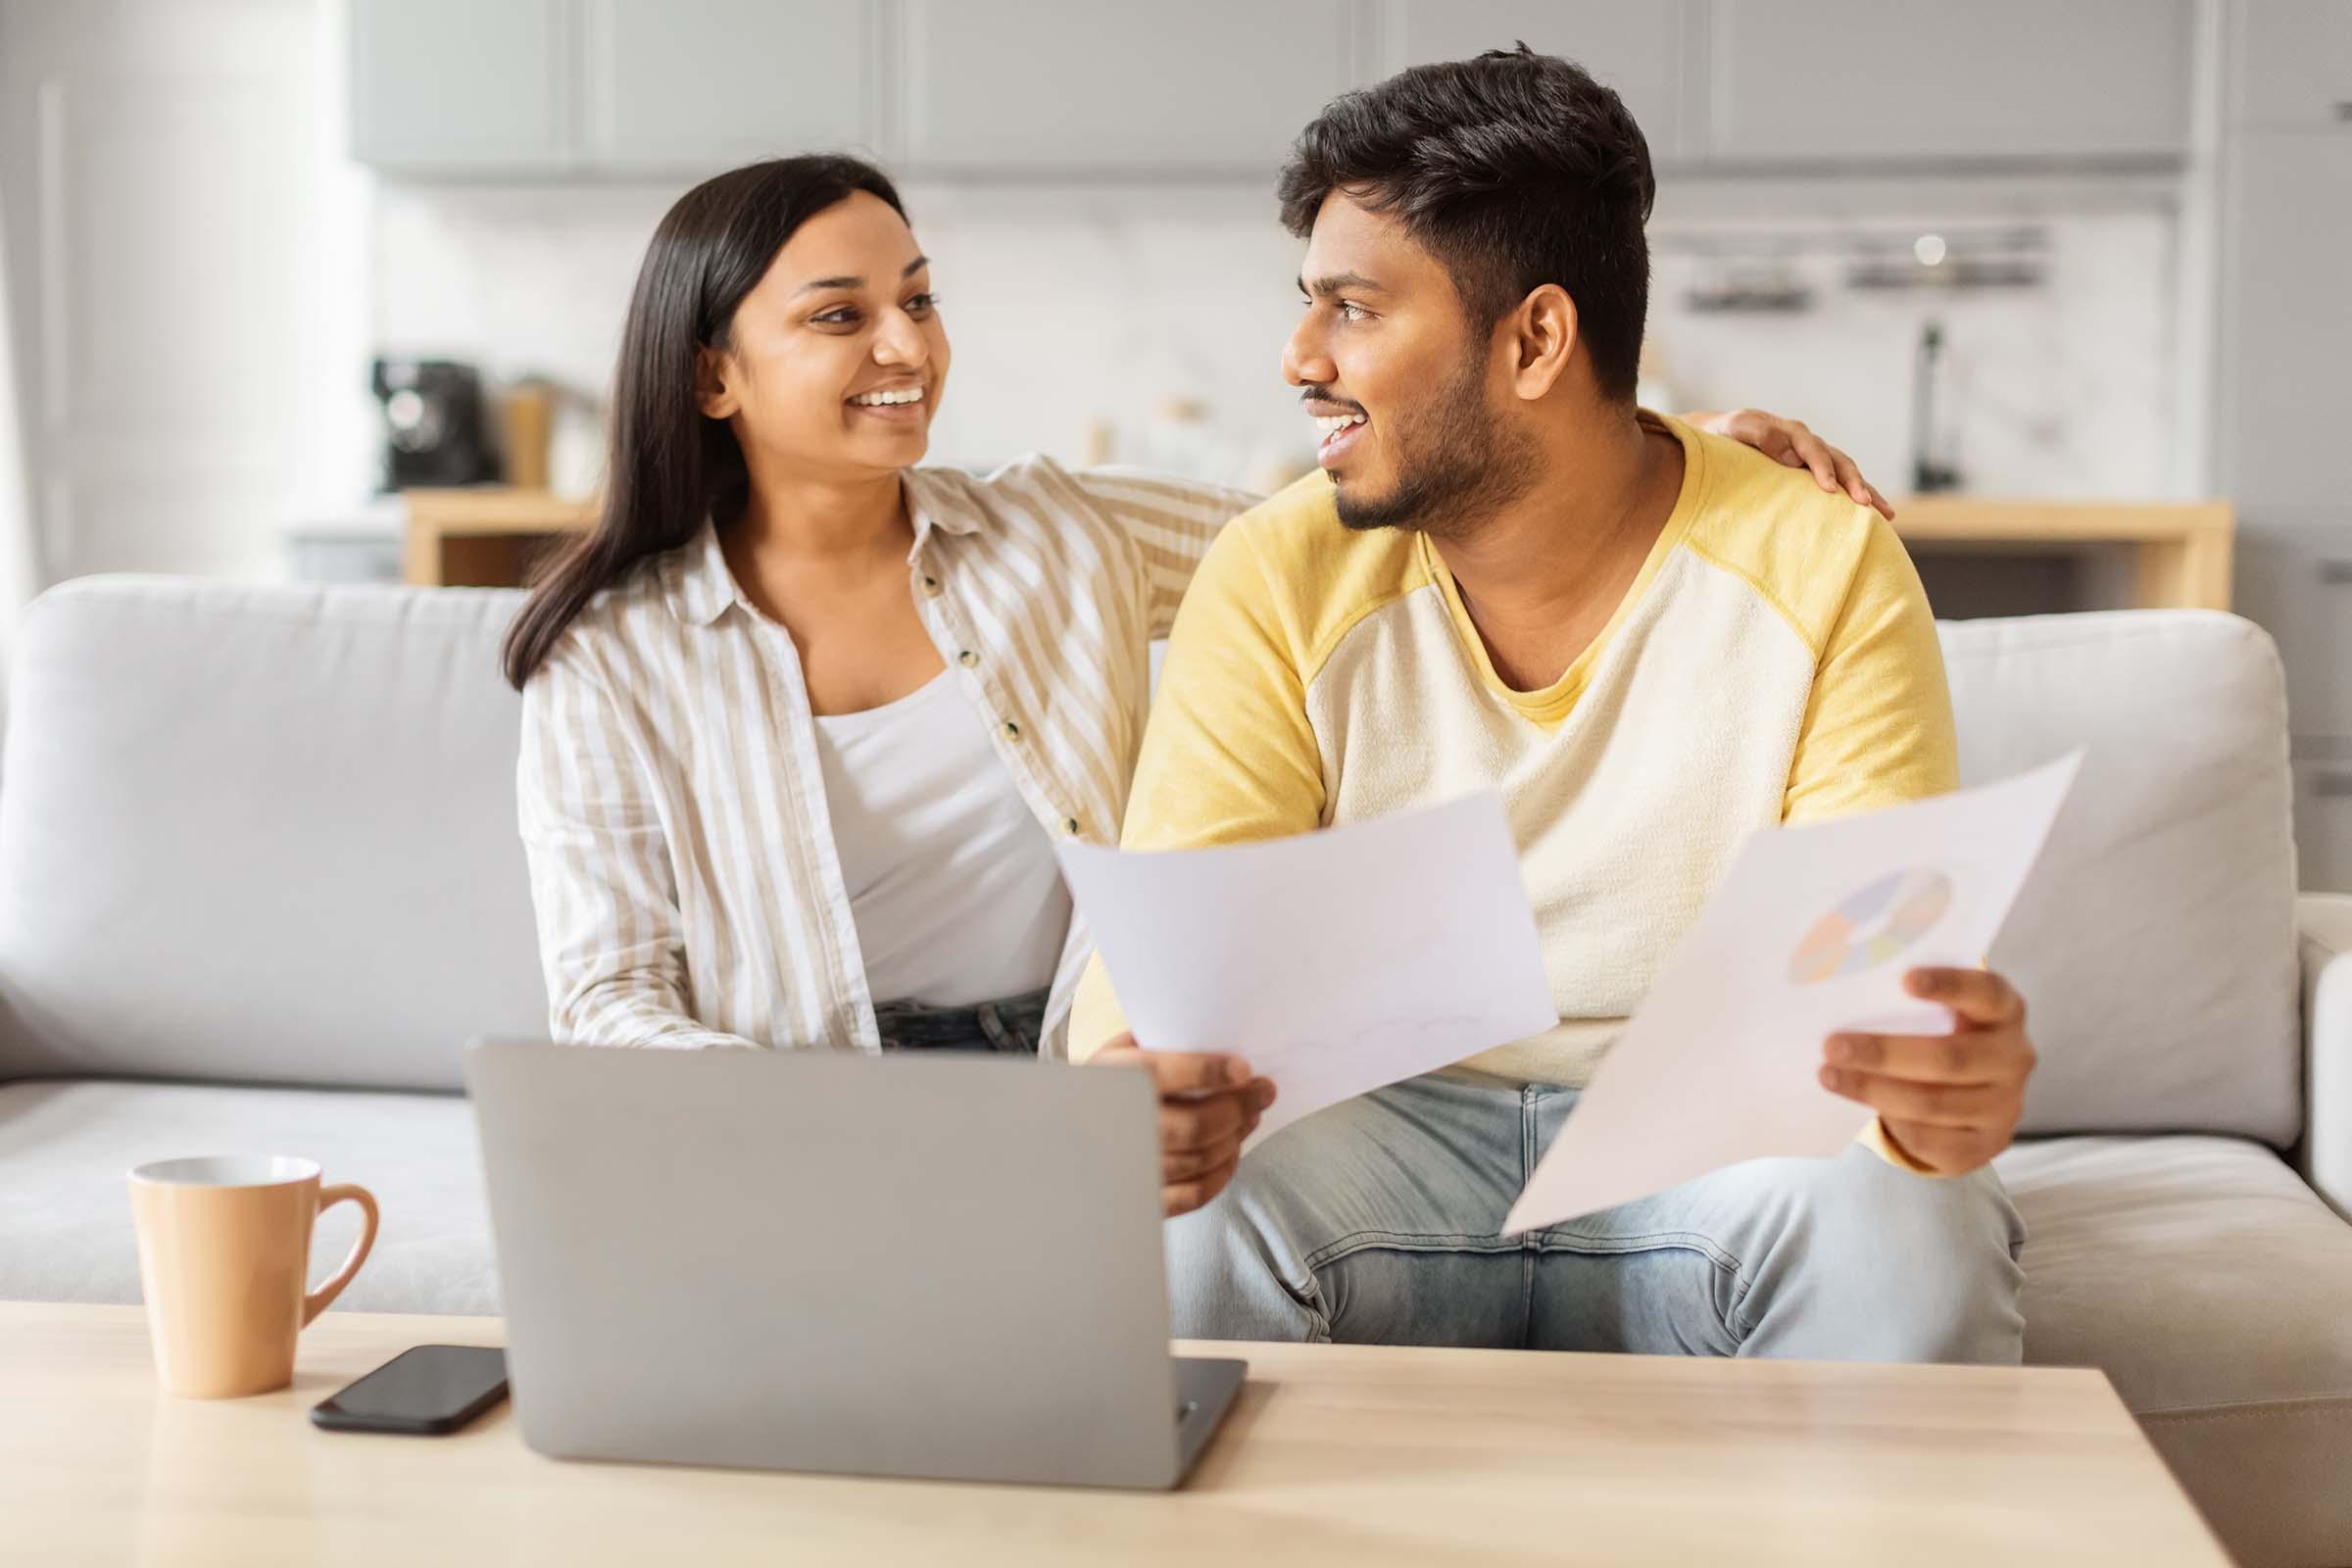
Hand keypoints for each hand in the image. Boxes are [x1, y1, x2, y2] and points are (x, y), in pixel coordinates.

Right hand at [1088, 1035, 1277, 1216]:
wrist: (1070, 1133)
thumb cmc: (1110, 1083)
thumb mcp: (1121, 1051)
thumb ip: (1159, 1042)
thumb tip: (1221, 1034)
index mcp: (1113, 1080)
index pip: (1161, 1075)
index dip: (1208, 1072)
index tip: (1244, 1070)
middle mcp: (1119, 1126)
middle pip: (1194, 1126)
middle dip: (1239, 1108)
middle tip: (1264, 1092)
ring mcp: (1131, 1166)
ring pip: (1200, 1160)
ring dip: (1236, 1137)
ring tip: (1250, 1117)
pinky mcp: (1145, 1196)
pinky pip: (1194, 1195)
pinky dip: (1222, 1174)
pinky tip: (1231, 1152)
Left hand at [1686, 408, 1894, 520]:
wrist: (1721, 435)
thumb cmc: (1726, 434)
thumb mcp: (1737, 428)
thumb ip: (1761, 436)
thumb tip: (1790, 457)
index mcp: (1792, 433)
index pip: (1813, 450)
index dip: (1822, 467)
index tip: (1827, 488)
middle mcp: (1808, 444)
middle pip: (1839, 461)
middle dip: (1854, 482)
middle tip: (1866, 504)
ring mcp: (1813, 459)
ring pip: (1847, 473)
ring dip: (1865, 491)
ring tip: (1886, 514)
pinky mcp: (1812, 473)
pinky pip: (1839, 484)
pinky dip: (1854, 497)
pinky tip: (1871, 517)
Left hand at [1817, 967, 2034, 1174]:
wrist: (1973, 1096)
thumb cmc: (1944, 1036)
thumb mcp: (1940, 1014)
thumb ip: (1910, 1004)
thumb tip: (1844, 998)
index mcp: (2005, 1013)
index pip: (1987, 993)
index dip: (1950, 985)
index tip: (1906, 980)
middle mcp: (2014, 1059)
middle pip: (1950, 1058)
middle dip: (1885, 1053)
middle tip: (1833, 1045)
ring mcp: (2004, 1106)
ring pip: (1932, 1102)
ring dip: (1873, 1090)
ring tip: (1829, 1075)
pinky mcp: (1985, 1145)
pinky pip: (1930, 1138)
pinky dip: (1892, 1123)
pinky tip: (1861, 1105)